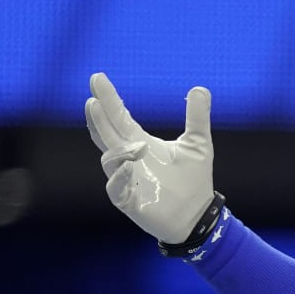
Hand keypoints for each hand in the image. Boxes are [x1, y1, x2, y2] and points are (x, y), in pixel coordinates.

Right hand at [85, 73, 213, 243]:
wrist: (199, 215)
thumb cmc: (194, 180)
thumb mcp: (198, 144)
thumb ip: (197, 118)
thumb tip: (200, 89)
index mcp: (139, 142)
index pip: (119, 116)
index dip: (108, 98)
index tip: (97, 78)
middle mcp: (128, 158)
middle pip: (106, 134)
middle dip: (98, 118)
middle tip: (93, 100)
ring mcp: (125, 179)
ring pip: (110, 161)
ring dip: (118, 151)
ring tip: (136, 144)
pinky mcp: (128, 201)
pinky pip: (116, 188)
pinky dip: (120, 177)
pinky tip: (129, 166)